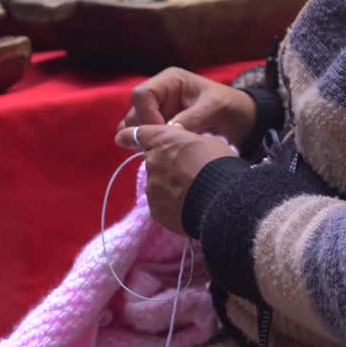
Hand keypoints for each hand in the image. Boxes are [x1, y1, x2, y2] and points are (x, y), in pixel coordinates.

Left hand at [115, 124, 236, 234]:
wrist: (223, 199)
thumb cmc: (218, 165)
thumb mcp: (207, 142)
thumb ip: (188, 142)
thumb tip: (183, 147)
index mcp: (163, 141)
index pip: (139, 134)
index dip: (130, 136)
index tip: (122, 138)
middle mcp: (152, 163)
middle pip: (154, 164)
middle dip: (167, 168)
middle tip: (189, 174)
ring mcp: (152, 189)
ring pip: (158, 186)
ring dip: (170, 188)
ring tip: (193, 195)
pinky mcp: (156, 212)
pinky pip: (163, 206)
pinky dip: (173, 207)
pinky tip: (191, 208)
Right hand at [118, 67, 256, 147]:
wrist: (243, 120)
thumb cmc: (230, 106)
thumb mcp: (214, 108)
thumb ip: (192, 118)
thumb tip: (169, 132)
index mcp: (170, 81)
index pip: (141, 95)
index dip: (146, 115)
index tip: (162, 134)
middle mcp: (160, 94)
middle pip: (134, 111)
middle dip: (143, 130)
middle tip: (159, 147)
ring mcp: (159, 112)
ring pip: (135, 126)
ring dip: (143, 140)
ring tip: (158, 152)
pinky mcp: (162, 128)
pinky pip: (146, 137)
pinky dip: (148, 146)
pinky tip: (159, 155)